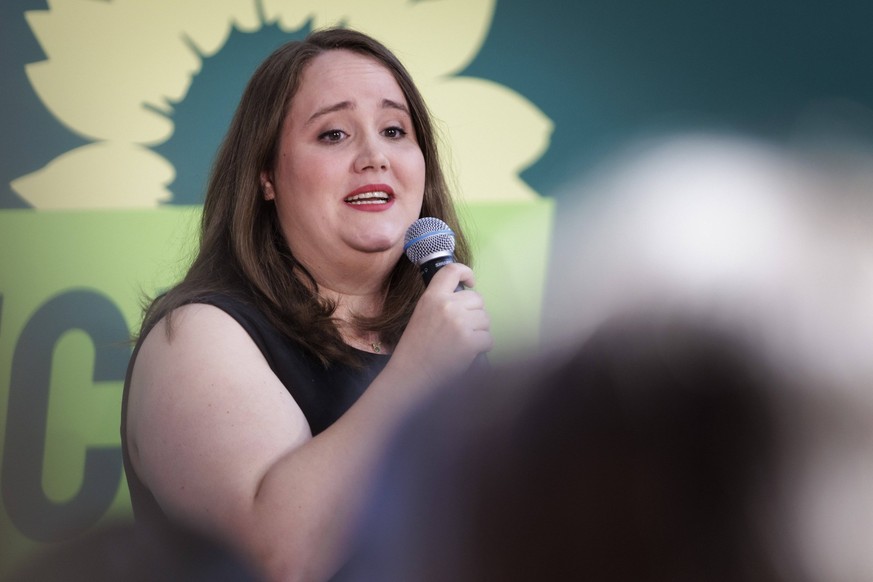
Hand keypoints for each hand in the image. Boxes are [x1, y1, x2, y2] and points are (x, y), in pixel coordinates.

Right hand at [392, 262, 492, 384]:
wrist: (411, 374)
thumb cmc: (416, 348)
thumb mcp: (422, 314)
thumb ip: (441, 302)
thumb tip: (467, 299)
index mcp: (431, 297)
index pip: (452, 271)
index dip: (466, 272)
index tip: (471, 282)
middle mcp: (446, 306)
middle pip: (477, 299)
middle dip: (475, 313)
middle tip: (461, 329)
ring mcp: (459, 323)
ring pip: (486, 319)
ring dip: (479, 331)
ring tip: (461, 342)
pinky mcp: (469, 341)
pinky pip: (488, 338)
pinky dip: (481, 347)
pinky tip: (466, 353)